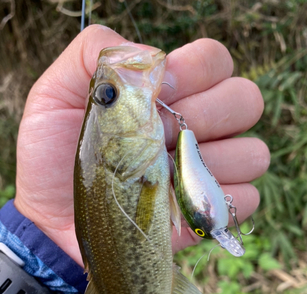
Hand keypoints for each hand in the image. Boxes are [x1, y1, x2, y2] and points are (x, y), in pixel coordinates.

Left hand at [15, 25, 267, 265]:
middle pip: (246, 100)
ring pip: (254, 152)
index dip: (195, 72)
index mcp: (166, 95)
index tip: (159, 95)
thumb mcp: (53, 98)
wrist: (52, 224)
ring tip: (168, 175)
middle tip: (164, 136)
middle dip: (208, 114)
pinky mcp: (208, 214)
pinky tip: (179, 206)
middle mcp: (195, 128)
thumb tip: (151, 55)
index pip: (214, 61)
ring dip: (214, 162)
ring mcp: (205, 172)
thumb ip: (93, 57)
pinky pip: (246, 199)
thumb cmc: (52, 162)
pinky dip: (217, 202)